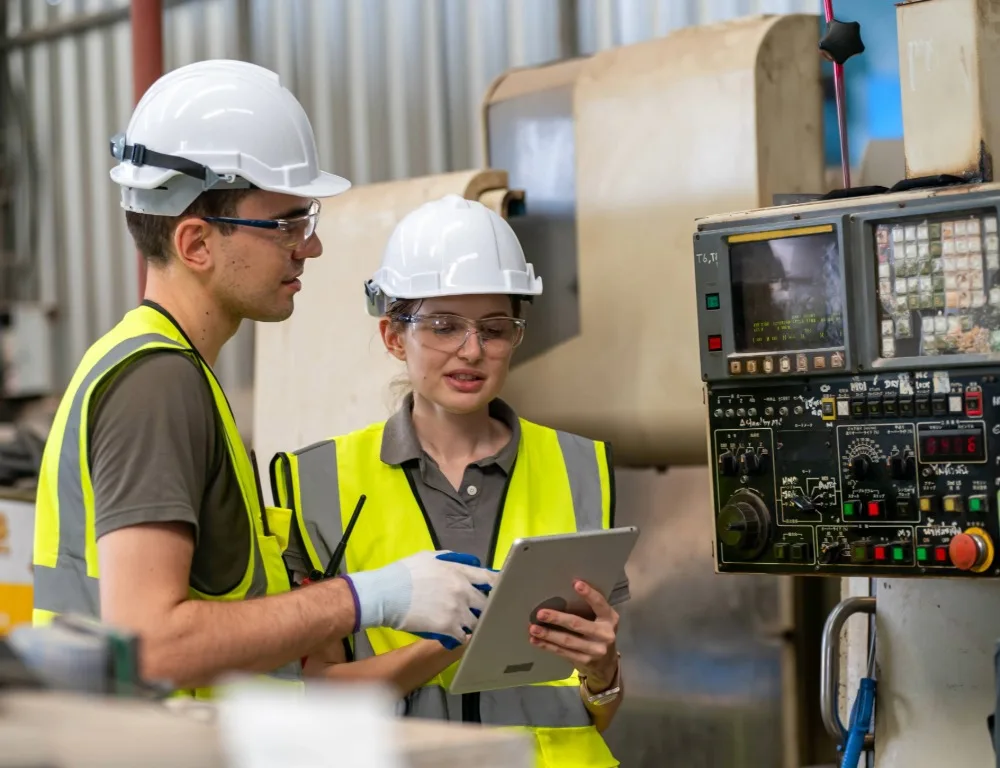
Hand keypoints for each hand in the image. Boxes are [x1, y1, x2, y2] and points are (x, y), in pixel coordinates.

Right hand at [343, 550, 497, 650]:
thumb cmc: (404, 573)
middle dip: (483, 607)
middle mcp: (463, 590)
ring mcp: (457, 610)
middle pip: (486, 603)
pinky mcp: (448, 627)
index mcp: (459, 571)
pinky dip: (460, 637)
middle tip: (478, 612)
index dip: (497, 585)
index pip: (488, 578)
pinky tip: (455, 636)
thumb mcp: (428, 557)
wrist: (386, 594)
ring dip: (472, 624)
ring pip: (476, 621)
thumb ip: (448, 559)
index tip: (501, 590)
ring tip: (465, 626)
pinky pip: (463, 636)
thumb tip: (459, 562)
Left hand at [528, 580, 618, 689]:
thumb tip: (558, 595)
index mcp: (610, 618)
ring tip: (533, 628)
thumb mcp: (601, 619)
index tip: (576, 583)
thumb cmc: (598, 632)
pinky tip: (536, 640)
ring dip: (548, 634)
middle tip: (540, 613)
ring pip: (568, 641)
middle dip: (557, 618)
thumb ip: (588, 609)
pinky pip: (563, 652)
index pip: (600, 603)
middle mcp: (605, 634)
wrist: (606, 663)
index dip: (589, 594)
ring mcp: (596, 650)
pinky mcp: (585, 661)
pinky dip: (548, 646)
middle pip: (578, 624)